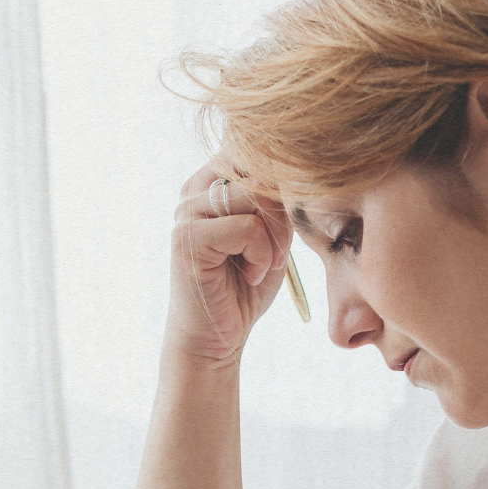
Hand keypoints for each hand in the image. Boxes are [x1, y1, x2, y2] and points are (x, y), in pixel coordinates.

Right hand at [165, 161, 292, 364]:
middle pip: (260, 170)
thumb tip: (299, 165)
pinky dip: (262, 256)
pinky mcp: (189, 238)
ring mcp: (188, 211)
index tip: (284, 228)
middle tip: (278, 252)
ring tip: (263, 265)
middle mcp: (195, 189)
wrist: (217, 337)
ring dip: (275, 238)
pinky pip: (248, 228)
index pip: (257, 151)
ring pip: (257, 197)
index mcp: (211, 180)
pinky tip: (250, 275)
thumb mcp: (270, 233)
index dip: (285, 184)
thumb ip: (276, 198)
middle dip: (283, 213)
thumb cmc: (245, 286)